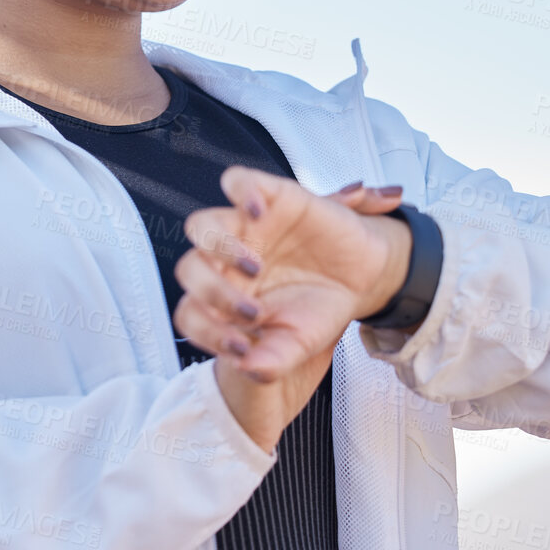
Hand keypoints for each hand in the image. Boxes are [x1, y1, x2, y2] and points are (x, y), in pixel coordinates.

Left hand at [172, 170, 409, 452]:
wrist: (361, 278)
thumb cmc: (317, 309)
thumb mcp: (297, 343)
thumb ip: (271, 360)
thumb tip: (248, 368)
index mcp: (221, 298)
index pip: (189, 313)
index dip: (206, 333)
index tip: (241, 348)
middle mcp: (223, 262)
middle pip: (188, 269)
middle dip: (213, 294)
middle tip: (252, 313)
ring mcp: (243, 228)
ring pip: (200, 225)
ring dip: (219, 249)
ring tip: (254, 269)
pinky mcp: (268, 198)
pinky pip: (237, 181)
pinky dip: (242, 193)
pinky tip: (259, 214)